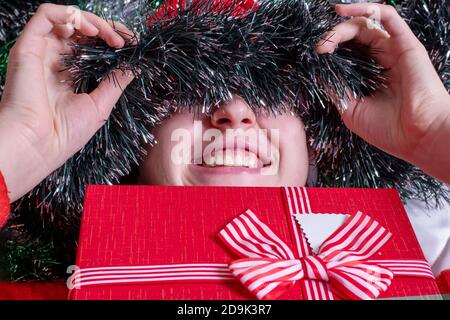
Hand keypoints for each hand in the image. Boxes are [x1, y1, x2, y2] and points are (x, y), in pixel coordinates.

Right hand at [0, 4, 134, 201]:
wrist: (39, 145)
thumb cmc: (65, 133)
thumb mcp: (100, 104)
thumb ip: (115, 82)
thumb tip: (133, 66)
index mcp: (68, 73)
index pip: (91, 45)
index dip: (112, 39)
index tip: (133, 44)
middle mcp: (54, 59)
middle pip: (81, 29)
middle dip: (108, 28)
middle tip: (126, 40)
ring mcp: (42, 52)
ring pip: (67, 18)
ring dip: (94, 21)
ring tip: (112, 38)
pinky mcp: (29, 46)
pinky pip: (46, 14)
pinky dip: (71, 15)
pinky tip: (91, 31)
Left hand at [317, 3, 449, 182]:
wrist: (417, 138)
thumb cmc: (388, 129)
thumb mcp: (350, 109)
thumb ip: (334, 88)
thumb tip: (316, 71)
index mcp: (370, 74)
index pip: (347, 51)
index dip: (330, 48)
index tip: (314, 56)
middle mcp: (382, 59)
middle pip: (354, 35)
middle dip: (332, 37)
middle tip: (319, 47)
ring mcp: (394, 50)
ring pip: (366, 24)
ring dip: (342, 26)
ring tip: (326, 39)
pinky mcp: (406, 44)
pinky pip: (388, 17)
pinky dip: (366, 9)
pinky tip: (343, 12)